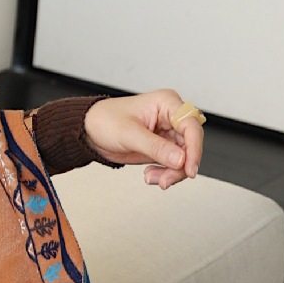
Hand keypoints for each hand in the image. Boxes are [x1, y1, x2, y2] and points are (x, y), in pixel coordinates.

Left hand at [82, 90, 204, 188]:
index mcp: (166, 103)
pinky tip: (151, 175)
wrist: (89, 131)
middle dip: (180, 166)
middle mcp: (171, 117)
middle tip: (165, 179)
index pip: (191, 125)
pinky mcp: (163, 147)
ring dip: (172, 173)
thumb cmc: (104, 120)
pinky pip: (175, 164)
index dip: (194, 148)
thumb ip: (156, 147)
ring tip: (152, 177)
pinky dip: (166, 174)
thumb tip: (181, 159)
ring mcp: (168, 133)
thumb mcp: (129, 134)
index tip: (189, 168)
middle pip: (191, 145)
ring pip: (185, 158)